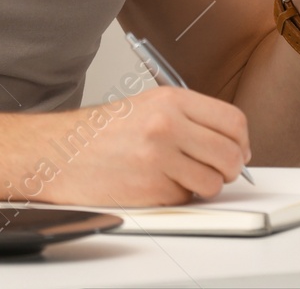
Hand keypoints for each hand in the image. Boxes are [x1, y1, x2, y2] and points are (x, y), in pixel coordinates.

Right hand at [28, 86, 250, 207]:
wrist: (58, 152)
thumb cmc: (98, 133)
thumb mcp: (146, 107)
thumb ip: (188, 118)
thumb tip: (228, 140)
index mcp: (170, 100)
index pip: (232, 120)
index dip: (241, 141)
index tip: (238, 150)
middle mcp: (168, 125)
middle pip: (230, 154)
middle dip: (230, 168)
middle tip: (217, 170)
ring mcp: (160, 158)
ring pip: (213, 182)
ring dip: (203, 186)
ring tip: (180, 177)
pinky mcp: (150, 188)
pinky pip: (185, 199)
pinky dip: (177, 197)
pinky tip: (155, 184)